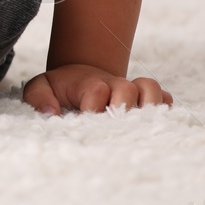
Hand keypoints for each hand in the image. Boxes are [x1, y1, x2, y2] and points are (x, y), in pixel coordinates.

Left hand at [23, 63, 171, 113]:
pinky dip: (165, 110)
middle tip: (113, 125)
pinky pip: (166, 99)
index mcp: (87, 83)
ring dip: (149, 106)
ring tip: (139, 125)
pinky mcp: (146, 98)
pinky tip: (154, 124)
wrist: (78, 79)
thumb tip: (53, 113)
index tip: (84, 120)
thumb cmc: (59, 89)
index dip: (93, 108)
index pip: (96, 90)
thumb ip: (38, 98)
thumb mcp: (39, 88)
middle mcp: (113, 84)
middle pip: (127, 88)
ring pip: (152, 89)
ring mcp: (132, 90)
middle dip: (122, 107)